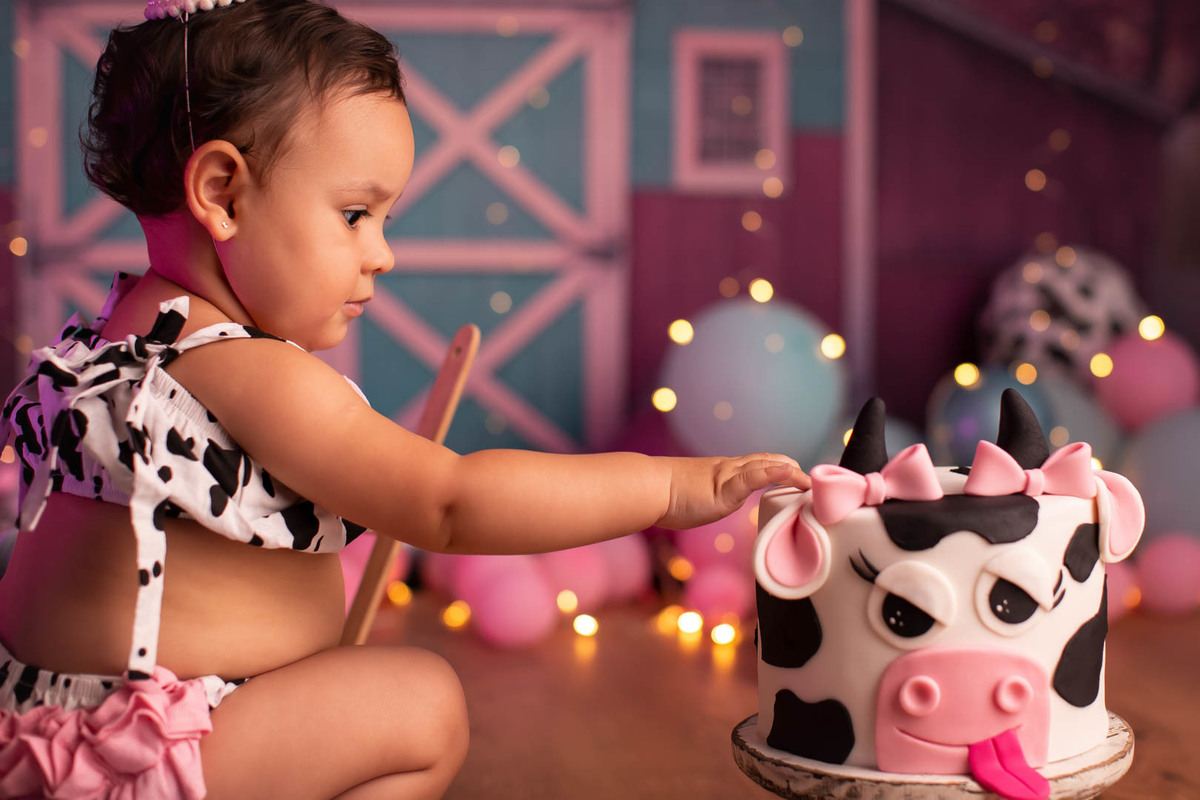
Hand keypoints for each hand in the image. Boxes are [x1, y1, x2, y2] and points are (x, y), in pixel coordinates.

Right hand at [656, 453, 810, 530]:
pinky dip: (775, 473)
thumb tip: (704, 502)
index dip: (778, 468)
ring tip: (811, 480)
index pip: (758, 464)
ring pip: (767, 466)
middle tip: (812, 481)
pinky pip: (755, 476)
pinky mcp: (725, 486)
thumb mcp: (693, 497)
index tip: (797, 476)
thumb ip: (707, 497)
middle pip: (768, 462)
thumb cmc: (663, 496)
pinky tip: (791, 473)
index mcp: (724, 472)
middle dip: (792, 470)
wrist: (648, 487)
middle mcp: (730, 469)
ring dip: (792, 472)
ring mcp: (729, 476)